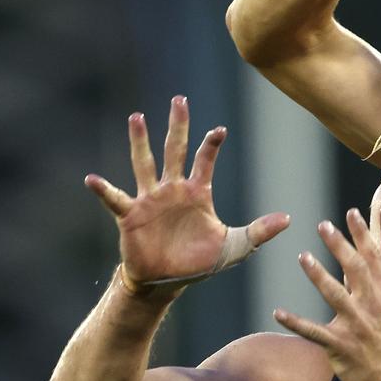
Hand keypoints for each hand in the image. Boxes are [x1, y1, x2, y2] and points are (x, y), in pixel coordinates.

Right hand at [84, 96, 289, 293]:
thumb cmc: (199, 261)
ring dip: (140, 141)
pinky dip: (103, 190)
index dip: (212, 145)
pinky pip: (115, 199)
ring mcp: (150, 200)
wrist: (167, 281)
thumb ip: (259, 232)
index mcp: (198, 192)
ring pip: (145, 163)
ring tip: (137, 117)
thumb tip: (288, 219)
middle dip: (178, 126)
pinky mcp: (131, 216)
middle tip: (180, 99)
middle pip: (175, 150)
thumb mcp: (235, 247)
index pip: (205, 161)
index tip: (220, 130)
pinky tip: (91, 179)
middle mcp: (173, 189)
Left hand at [274, 209, 380, 380]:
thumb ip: (371, 285)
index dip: (362, 235)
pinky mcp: (340, 345)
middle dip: (339, 245)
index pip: (374, 259)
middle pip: (355, 269)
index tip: (350, 213)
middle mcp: (372, 307)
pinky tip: (277, 312)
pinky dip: (294, 322)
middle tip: (323, 225)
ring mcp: (357, 326)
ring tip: (303, 256)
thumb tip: (352, 260)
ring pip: (334, 295)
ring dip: (318, 275)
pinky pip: (313, 331)